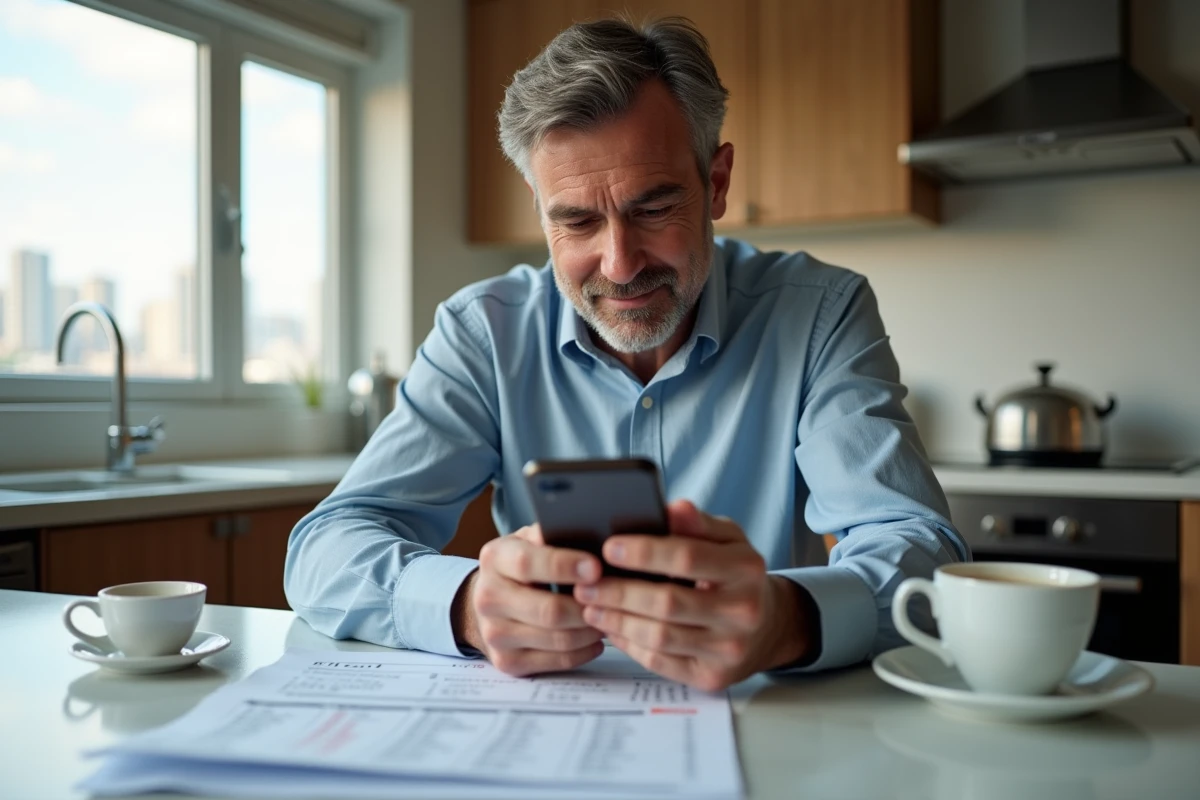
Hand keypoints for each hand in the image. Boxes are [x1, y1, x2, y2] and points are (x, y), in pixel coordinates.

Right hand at [453, 525, 605, 676]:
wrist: (490, 601)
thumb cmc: (521, 566)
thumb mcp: (530, 540)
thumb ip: (553, 536)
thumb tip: (592, 536)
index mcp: (494, 559)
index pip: (527, 564)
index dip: (565, 566)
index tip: (596, 567)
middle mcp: (488, 598)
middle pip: (548, 611)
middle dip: (588, 606)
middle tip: (613, 599)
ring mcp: (495, 634)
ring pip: (558, 639)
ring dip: (591, 630)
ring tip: (608, 616)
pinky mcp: (507, 661)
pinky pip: (559, 661)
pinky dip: (585, 651)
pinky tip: (595, 638)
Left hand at [572, 500, 813, 690]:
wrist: (768, 627)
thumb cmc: (736, 576)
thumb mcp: (728, 540)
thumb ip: (698, 524)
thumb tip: (672, 507)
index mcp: (746, 569)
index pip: (687, 557)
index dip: (644, 552)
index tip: (609, 548)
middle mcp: (743, 612)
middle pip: (668, 602)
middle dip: (620, 592)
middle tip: (587, 583)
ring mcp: (729, 650)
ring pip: (660, 636)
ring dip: (617, 620)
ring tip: (591, 605)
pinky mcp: (712, 677)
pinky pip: (660, 662)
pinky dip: (630, 644)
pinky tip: (612, 627)